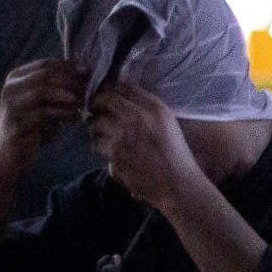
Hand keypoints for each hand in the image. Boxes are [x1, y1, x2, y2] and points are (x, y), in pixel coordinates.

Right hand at [0, 59, 87, 165]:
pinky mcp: (16, 121)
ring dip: (67, 95)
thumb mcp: (46, 104)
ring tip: (83, 102)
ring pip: (43, 90)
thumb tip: (85, 73)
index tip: (88, 71)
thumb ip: (58, 89)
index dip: (68, 66)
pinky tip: (77, 117)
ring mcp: (11, 104)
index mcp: (16, 78)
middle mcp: (11, 88)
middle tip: (89, 88)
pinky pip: (44, 113)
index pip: (45, 64)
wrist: (12, 154)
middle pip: (45, 75)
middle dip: (70, 80)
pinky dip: (64, 113)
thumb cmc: (33, 127)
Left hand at [88, 81, 207, 212]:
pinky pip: (97, 144)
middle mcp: (138, 117)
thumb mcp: (169, 124)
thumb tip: (122, 99)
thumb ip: (148, 109)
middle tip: (94, 109)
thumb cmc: (176, 155)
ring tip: (102, 133)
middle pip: (105, 100)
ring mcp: (124, 135)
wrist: (177, 183)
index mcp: (154, 108)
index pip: (123, 88)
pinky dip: (100, 147)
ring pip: (96, 123)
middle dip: (96, 104)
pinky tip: (108, 151)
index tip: (106, 96)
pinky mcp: (115, 153)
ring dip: (96, 128)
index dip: (110, 90)